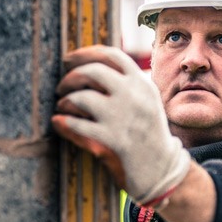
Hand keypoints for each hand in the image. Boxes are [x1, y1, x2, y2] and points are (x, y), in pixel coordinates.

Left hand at [52, 45, 190, 206]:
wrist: (162, 168)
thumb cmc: (149, 132)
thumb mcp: (147, 101)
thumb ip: (127, 83)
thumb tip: (91, 65)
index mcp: (142, 84)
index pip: (111, 55)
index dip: (85, 53)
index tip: (69, 60)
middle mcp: (134, 97)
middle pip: (92, 71)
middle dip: (70, 77)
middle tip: (61, 87)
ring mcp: (123, 119)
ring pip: (81, 98)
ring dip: (65, 101)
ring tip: (62, 107)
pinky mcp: (112, 142)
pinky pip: (77, 125)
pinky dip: (63, 122)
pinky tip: (59, 122)